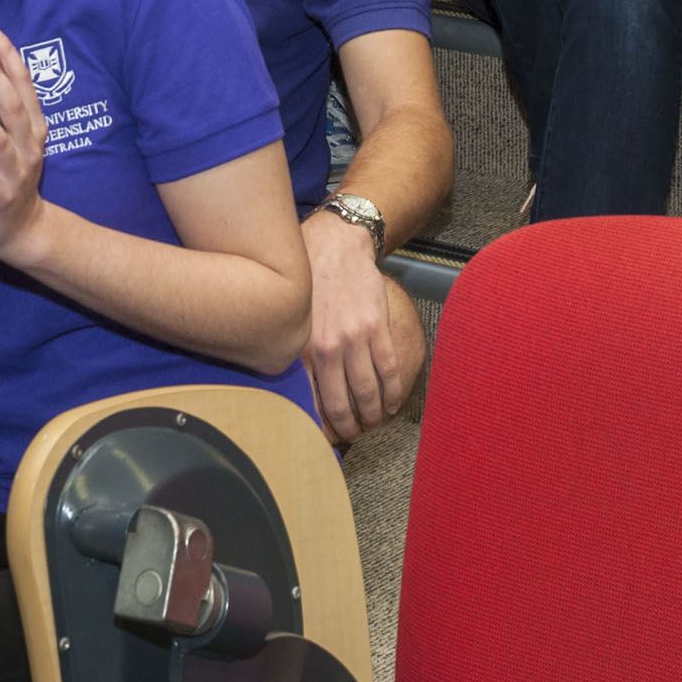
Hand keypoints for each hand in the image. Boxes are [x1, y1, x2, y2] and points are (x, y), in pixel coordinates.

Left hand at [301, 213, 422, 441]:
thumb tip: (291, 387)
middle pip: (341, 403)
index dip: (320, 424)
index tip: (326, 436)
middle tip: (352, 435)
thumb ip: (291, 349)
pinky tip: (391, 405)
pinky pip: (389, 370)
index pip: (311, 400)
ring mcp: (355, 339)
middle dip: (348, 427)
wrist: (337, 245)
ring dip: (372, 415)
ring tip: (372, 423)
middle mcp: (327, 348)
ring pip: (368, 392)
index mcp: (302, 348)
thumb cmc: (308, 280)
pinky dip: (392, 393)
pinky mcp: (378, 328)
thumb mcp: (289, 317)